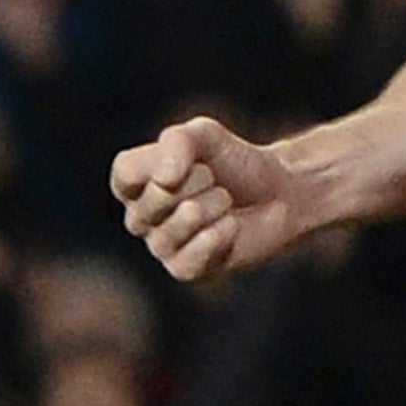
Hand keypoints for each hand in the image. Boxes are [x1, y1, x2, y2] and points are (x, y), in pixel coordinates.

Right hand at [110, 117, 304, 281]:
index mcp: (138, 182)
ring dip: (211, 207)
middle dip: (196, 184)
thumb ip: (179, 142)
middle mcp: (142, 216)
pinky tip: (231, 225)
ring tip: (226, 200)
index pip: (125, 174)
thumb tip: (164, 180)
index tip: (193, 159)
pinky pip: (186, 261)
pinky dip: (215, 238)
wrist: (279, 193)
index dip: (161, 164)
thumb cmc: (235, 162)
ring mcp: (162, 245)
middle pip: (151, 203)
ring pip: (172, 231)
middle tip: (215, 179)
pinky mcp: (185, 268)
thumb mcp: (206, 136)